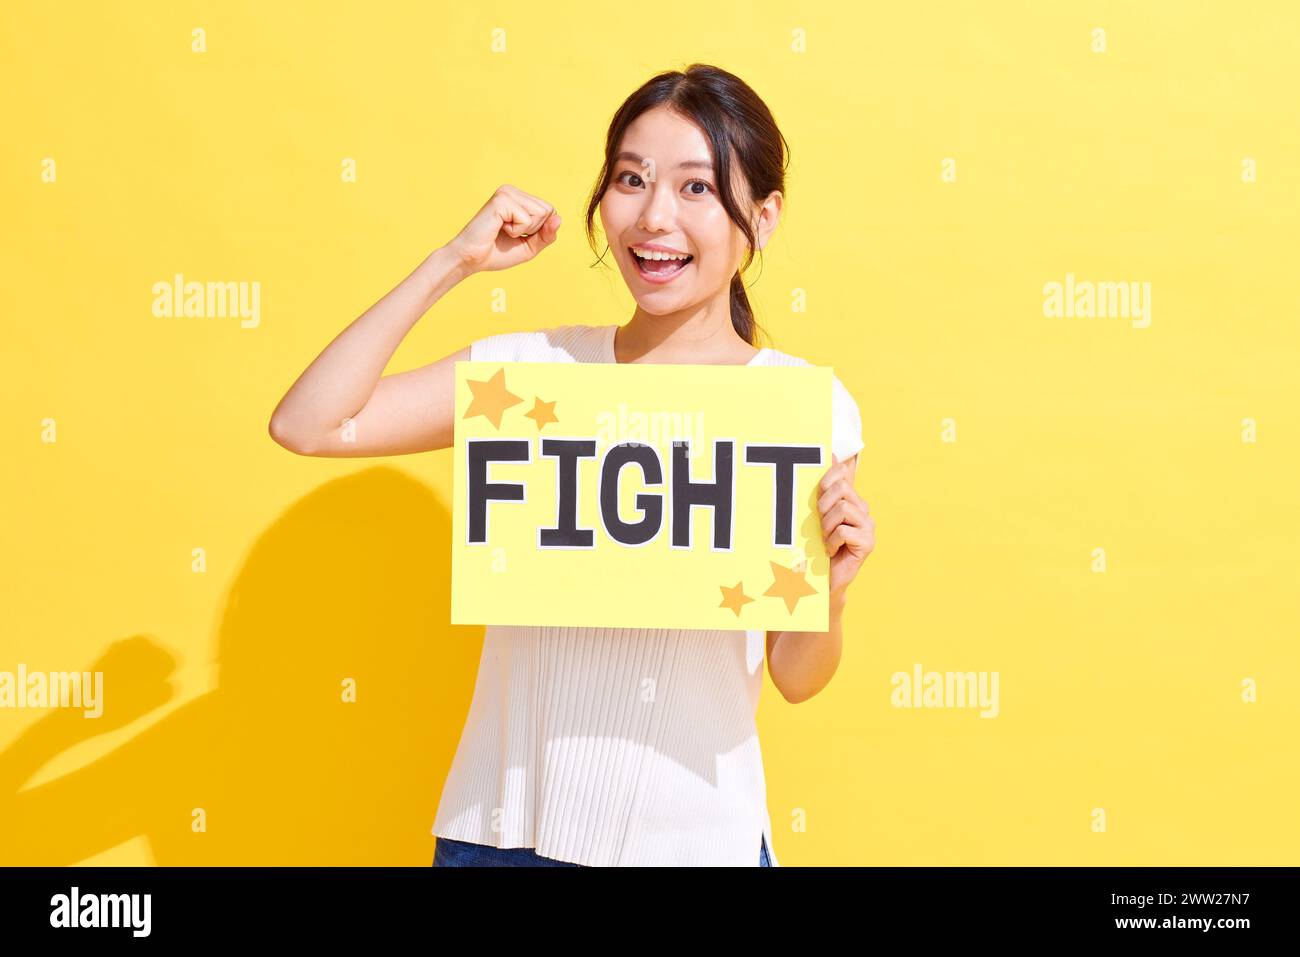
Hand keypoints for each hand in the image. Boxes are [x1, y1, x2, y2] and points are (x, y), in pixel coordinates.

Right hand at [443, 184, 561, 274]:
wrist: (471, 259)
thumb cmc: (496, 252)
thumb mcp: (530, 246)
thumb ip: (547, 235)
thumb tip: (559, 218)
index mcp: (519, 198)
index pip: (550, 211)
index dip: (539, 230)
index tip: (517, 235)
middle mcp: (513, 191)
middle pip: (548, 210)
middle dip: (534, 230)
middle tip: (509, 233)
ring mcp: (507, 193)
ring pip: (541, 213)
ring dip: (525, 230)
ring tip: (504, 230)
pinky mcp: (502, 200)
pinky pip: (527, 219)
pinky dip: (516, 231)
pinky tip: (499, 228)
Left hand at [817, 453, 874, 598]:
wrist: (823, 579)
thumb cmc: (816, 545)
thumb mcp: (815, 513)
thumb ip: (823, 488)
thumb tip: (831, 453)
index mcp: (851, 498)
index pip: (841, 473)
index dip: (825, 482)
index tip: (817, 501)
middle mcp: (863, 509)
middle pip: (842, 488)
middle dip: (823, 506)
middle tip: (821, 525)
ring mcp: (869, 526)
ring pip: (843, 508)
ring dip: (826, 526)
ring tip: (826, 539)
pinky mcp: (869, 542)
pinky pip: (844, 531)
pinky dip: (831, 542)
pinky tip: (831, 550)